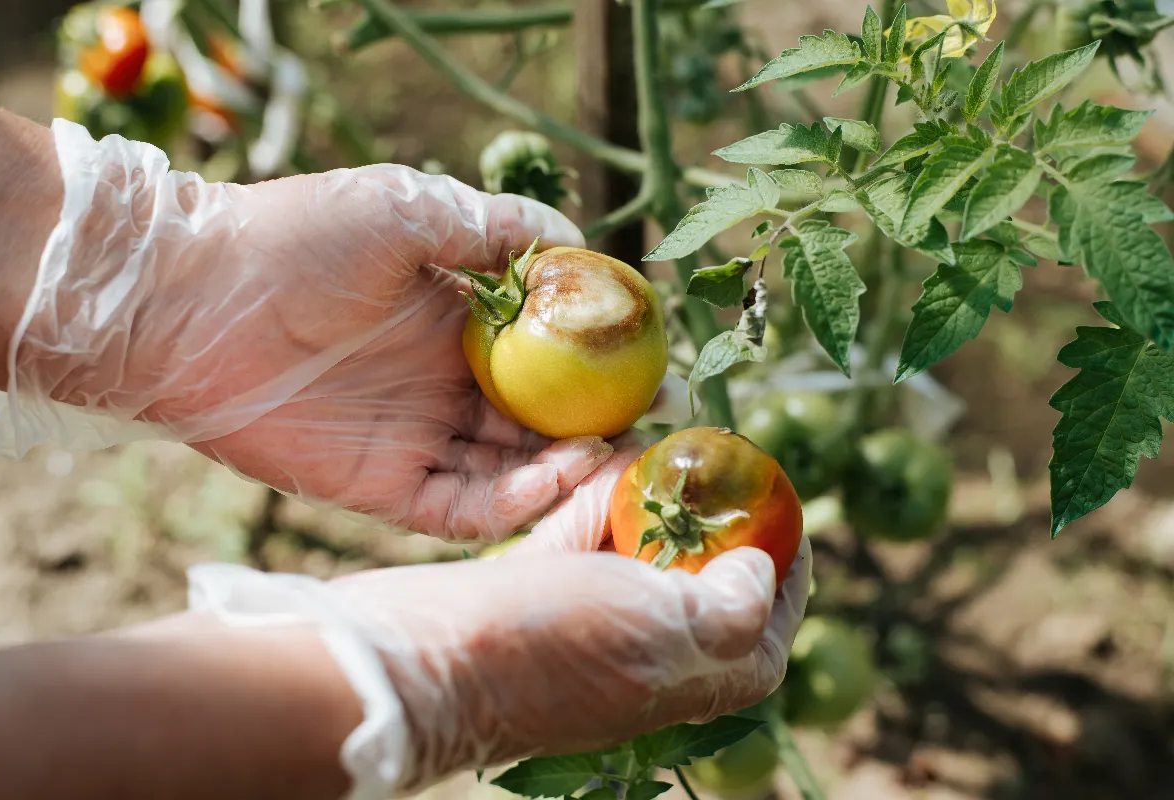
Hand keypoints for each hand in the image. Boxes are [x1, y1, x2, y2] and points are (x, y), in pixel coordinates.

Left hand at [0, 118, 615, 539]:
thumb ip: (492, 228)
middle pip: (535, 423)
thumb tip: (573, 240)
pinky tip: (555, 479)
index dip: (593, 367)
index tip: (645, 366)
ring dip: (564, 472)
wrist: (186, 300)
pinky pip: (462, 507)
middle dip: (593, 430)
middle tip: (648, 432)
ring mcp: (414, 438)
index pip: (541, 357)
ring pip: (508, 472)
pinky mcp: (381, 486)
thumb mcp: (407, 209)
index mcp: (453, 322)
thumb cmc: (295, 239)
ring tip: (616, 462)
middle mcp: (441, 385)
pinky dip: (513, 503)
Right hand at [191, 450, 812, 794]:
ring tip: (672, 444)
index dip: (785, 567)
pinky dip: (596, 502)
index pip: (767, 626)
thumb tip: (762, 573)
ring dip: (653, 500)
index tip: (786, 510)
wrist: (415, 662)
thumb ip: (730, 607)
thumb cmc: (546, 650)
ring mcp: (587, 626)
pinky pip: (579, 541)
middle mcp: (643, 655)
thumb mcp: (662, 629)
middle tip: (722, 460)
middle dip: (712, 521)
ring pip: (635, 553)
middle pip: (698, 580)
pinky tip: (609, 459)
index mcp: (690, 676)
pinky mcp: (535, 596)